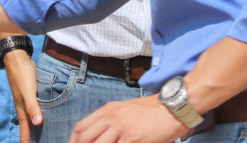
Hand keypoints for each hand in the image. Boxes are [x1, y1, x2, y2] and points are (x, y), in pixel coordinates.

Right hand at [3, 49, 41, 142]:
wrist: (17, 58)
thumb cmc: (22, 74)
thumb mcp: (28, 91)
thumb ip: (32, 106)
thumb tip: (37, 123)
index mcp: (22, 109)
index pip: (25, 131)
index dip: (26, 142)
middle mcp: (23, 106)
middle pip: (28, 127)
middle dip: (31, 138)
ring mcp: (27, 99)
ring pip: (32, 117)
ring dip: (35, 127)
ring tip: (43, 135)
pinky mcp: (31, 92)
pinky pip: (35, 107)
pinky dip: (39, 114)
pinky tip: (45, 115)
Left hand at [69, 95, 189, 142]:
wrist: (173, 108)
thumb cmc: (152, 110)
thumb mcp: (126, 109)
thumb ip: (111, 120)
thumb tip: (99, 135)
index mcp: (108, 110)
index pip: (81, 127)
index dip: (74, 141)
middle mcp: (111, 117)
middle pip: (85, 138)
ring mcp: (121, 128)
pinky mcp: (133, 138)